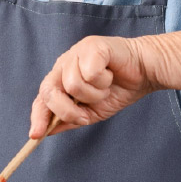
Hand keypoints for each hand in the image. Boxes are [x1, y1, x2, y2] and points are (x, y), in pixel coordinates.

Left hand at [30, 36, 154, 137]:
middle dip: (66, 110)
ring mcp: (75, 53)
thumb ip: (70, 119)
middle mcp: (64, 64)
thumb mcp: (92, 112)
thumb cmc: (117, 89)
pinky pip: (89, 73)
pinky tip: (110, 74)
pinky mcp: (91, 46)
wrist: (144, 72)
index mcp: (61, 79)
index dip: (38, 116)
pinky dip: (103, 80)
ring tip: (105, 87)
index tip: (36, 135)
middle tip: (85, 115)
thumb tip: (48, 131)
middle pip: (49, 91)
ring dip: (94, 94)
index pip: (42, 98)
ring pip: (73, 85)